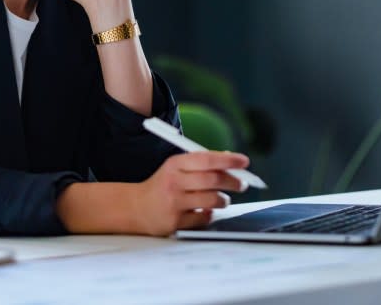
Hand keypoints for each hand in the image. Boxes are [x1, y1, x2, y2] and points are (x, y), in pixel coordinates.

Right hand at [132, 151, 250, 235]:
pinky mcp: (175, 222)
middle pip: (213, 180)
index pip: (207, 159)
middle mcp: (174, 182)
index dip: (228, 160)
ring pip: (212, 200)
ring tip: (223, 200)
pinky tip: (205, 212)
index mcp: (175, 164)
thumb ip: (200, 163)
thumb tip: (230, 159)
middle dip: (233, 182)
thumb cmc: (163, 185)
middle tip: (242, 184)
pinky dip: (209, 215)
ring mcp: (174, 203)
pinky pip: (204, 219)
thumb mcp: (176, 168)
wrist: (136, 208)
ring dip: (223, 200)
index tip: (244, 162)